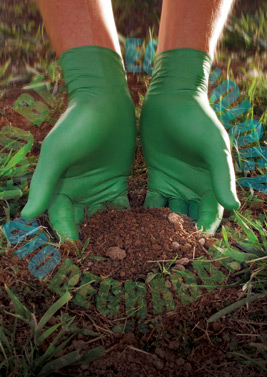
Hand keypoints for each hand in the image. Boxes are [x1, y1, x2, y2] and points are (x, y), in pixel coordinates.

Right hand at [21, 47, 135, 240]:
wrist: (105, 100)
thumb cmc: (77, 124)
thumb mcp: (57, 153)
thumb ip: (44, 184)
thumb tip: (26, 216)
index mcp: (60, 187)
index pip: (61, 219)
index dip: (68, 237)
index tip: (78, 258)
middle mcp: (78, 192)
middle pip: (82, 223)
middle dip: (91, 242)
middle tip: (104, 264)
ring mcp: (99, 188)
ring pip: (103, 218)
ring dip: (111, 234)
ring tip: (124, 254)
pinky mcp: (118, 182)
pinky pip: (122, 206)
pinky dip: (128, 219)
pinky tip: (140, 233)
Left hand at [140, 48, 239, 232]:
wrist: (170, 98)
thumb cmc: (198, 119)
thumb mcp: (213, 146)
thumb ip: (222, 175)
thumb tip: (234, 207)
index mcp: (212, 183)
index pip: (211, 214)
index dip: (204, 231)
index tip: (194, 248)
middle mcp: (194, 187)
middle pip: (190, 218)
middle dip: (181, 235)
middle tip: (168, 254)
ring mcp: (174, 184)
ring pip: (169, 213)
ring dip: (161, 228)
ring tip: (148, 246)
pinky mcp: (155, 177)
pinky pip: (150, 201)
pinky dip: (145, 214)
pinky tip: (134, 227)